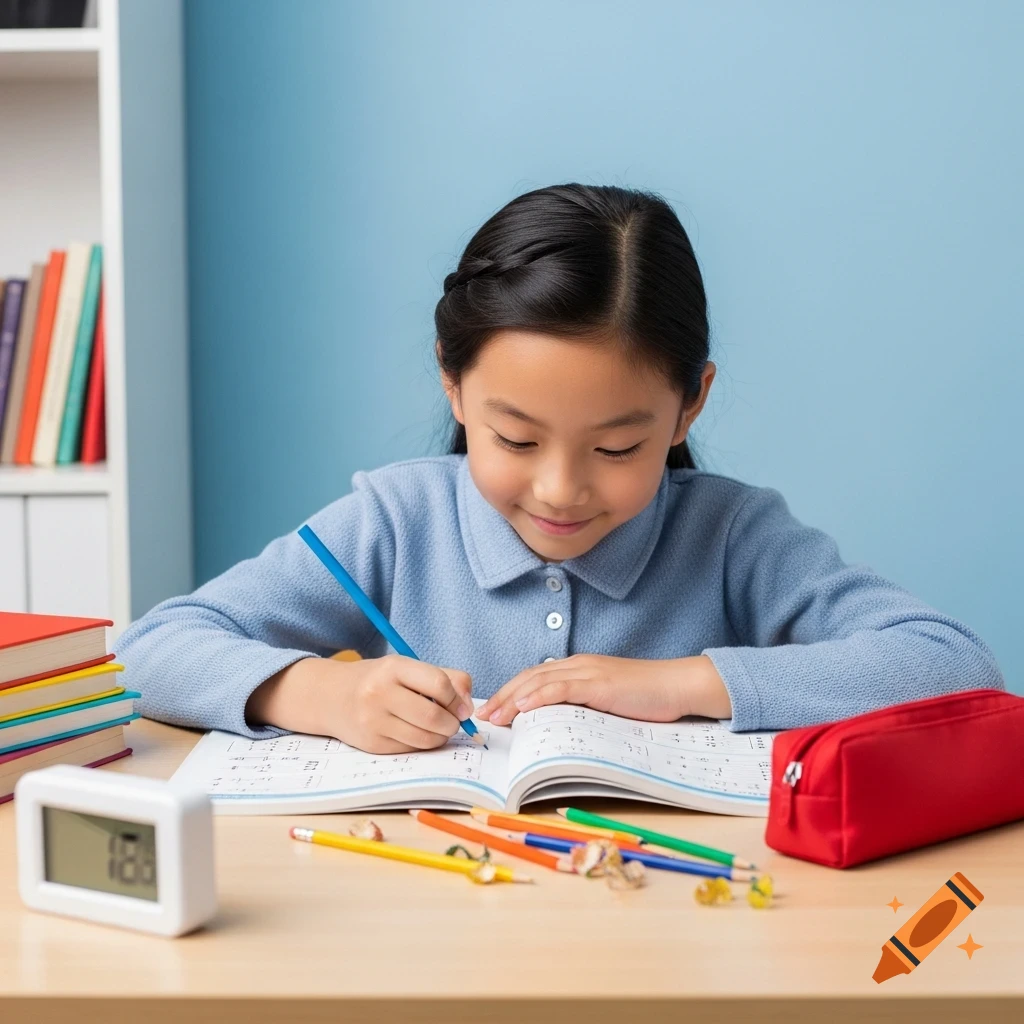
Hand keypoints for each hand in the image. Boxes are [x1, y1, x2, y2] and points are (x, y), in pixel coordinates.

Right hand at [246, 655, 473, 753]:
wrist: (331, 697)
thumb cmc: (379, 680)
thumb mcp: (407, 668)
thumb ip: (445, 678)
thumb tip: (468, 705)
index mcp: (393, 667)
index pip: (439, 684)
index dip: (458, 699)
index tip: (462, 706)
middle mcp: (380, 693)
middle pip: (435, 717)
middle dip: (453, 723)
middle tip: (454, 722)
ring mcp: (373, 721)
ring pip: (425, 739)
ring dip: (440, 737)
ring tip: (437, 727)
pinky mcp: (372, 744)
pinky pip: (411, 750)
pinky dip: (422, 744)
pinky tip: (416, 733)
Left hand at [475, 654, 730, 726]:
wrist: (679, 685)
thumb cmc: (649, 697)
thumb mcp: (609, 702)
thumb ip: (585, 707)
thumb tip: (560, 725)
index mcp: (580, 668)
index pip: (536, 677)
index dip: (511, 692)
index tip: (492, 709)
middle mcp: (579, 665)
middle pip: (530, 677)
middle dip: (503, 695)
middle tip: (482, 714)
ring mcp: (588, 672)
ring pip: (540, 680)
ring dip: (512, 698)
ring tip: (493, 715)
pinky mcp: (599, 683)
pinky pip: (562, 688)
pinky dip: (538, 696)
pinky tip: (521, 707)